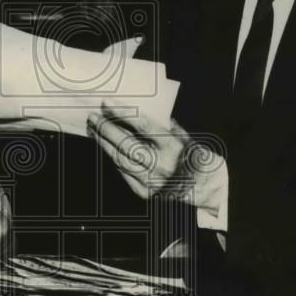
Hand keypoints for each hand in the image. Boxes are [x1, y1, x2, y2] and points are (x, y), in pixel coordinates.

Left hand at [87, 100, 224, 210]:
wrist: (201, 187)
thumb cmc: (190, 155)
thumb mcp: (181, 135)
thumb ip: (162, 125)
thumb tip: (138, 111)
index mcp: (171, 146)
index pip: (142, 126)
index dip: (122, 114)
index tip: (106, 104)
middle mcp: (160, 164)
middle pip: (126, 144)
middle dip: (106, 129)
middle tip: (93, 117)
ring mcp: (151, 180)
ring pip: (120, 159)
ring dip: (104, 144)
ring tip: (94, 131)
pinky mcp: (144, 192)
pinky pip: (123, 173)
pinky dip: (114, 159)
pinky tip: (106, 148)